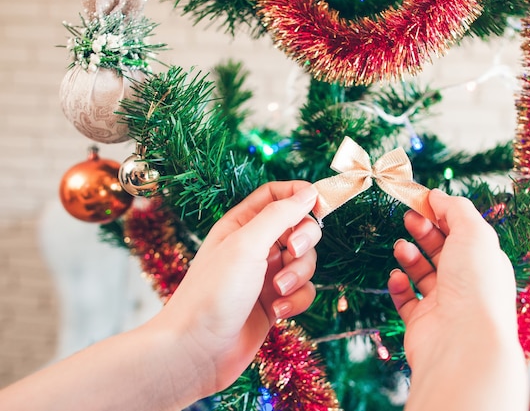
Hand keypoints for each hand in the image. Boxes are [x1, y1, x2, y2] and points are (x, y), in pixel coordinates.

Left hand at [153, 181, 321, 396]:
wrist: (197, 350)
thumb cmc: (213, 292)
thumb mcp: (247, 244)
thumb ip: (280, 214)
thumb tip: (309, 192)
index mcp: (242, 224)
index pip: (277, 195)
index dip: (300, 195)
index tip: (319, 206)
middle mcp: (255, 246)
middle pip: (298, 227)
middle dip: (304, 241)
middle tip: (292, 252)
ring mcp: (265, 275)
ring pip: (305, 262)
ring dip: (298, 275)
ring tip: (278, 291)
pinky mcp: (274, 302)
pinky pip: (302, 291)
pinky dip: (296, 300)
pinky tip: (278, 312)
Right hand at [388, 189, 527, 410]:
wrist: (463, 341)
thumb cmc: (474, 284)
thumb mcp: (473, 232)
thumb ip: (455, 208)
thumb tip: (437, 195)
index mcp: (485, 262)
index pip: (463, 232)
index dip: (442, 214)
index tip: (420, 201)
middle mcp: (467, 283)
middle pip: (442, 249)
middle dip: (424, 231)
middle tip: (407, 218)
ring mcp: (444, 304)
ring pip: (422, 273)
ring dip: (409, 255)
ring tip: (401, 247)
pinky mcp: (422, 322)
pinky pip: (406, 299)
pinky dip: (399, 285)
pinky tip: (397, 276)